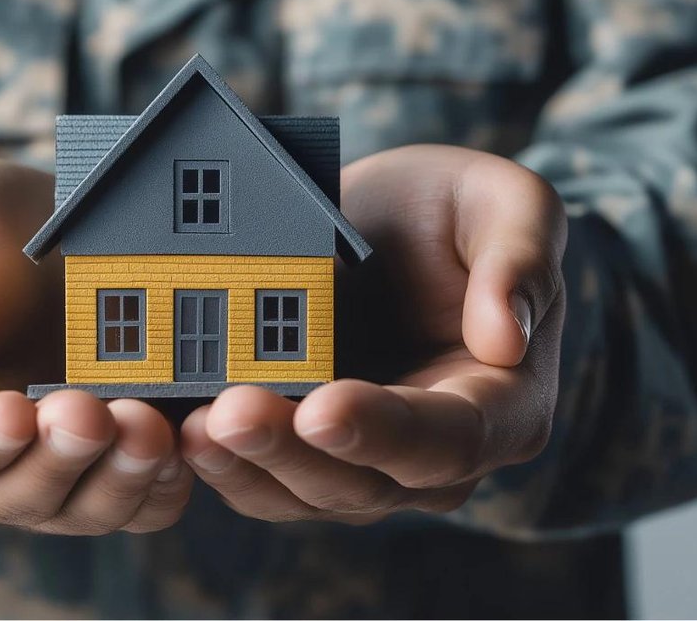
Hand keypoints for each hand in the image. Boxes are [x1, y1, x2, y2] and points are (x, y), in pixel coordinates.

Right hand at [0, 160, 192, 534]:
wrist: (35, 223)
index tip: (13, 412)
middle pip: (11, 497)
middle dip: (57, 460)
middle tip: (91, 412)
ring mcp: (52, 462)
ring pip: (81, 510)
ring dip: (117, 479)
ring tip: (148, 428)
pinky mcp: (113, 455)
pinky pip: (140, 501)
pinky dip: (161, 485)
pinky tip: (182, 441)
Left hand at [180, 145, 566, 522]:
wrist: (392, 227)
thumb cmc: (456, 214)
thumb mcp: (504, 204)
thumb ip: (520, 257)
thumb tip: (506, 337)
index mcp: (501, 407)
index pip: (449, 439)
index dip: (384, 431)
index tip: (323, 407)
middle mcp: (433, 458)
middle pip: (363, 484)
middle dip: (290, 452)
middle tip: (228, 414)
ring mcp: (364, 463)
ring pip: (303, 493)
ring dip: (244, 467)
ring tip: (192, 426)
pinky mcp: (305, 451)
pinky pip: (262, 476)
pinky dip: (220, 461)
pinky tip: (177, 426)